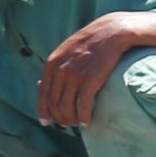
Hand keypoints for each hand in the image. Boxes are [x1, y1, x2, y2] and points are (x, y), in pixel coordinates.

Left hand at [38, 10, 155, 129]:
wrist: (112, 31)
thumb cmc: (91, 42)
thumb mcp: (67, 50)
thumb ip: (57, 66)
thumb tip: (46, 83)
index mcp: (52, 64)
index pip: (43, 94)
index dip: (44, 111)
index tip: (46, 122)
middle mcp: (60, 71)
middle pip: (54, 103)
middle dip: (59, 118)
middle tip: (66, 125)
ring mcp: (75, 76)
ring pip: (67, 107)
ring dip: (71, 119)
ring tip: (77, 123)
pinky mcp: (91, 80)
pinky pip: (83, 105)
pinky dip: (84, 116)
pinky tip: (87, 122)